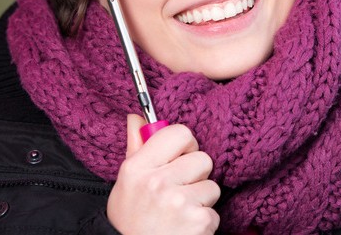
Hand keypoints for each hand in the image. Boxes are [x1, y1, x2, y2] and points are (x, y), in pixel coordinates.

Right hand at [107, 114, 220, 234]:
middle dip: (196, 174)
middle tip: (179, 189)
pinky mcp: (198, 222)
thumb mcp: (125, 182)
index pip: (180, 133)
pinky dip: (203, 222)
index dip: (185, 145)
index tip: (180, 157)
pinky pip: (215, 212)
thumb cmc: (129, 219)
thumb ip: (135, 146)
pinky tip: (185, 227)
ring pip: (212, 186)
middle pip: (202, 158)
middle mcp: (158, 182)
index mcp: (138, 167)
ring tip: (181, 211)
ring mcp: (179, 203)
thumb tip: (136, 116)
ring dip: (201, 199)